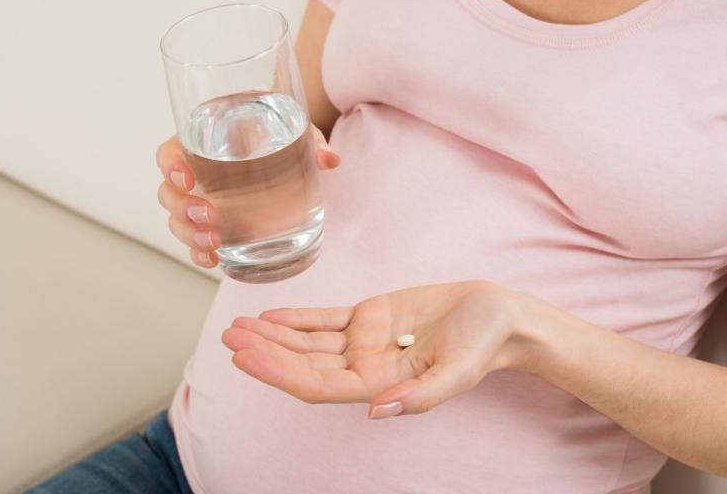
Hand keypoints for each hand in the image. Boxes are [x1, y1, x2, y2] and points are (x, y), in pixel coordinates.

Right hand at [154, 126, 340, 267]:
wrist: (279, 145)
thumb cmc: (275, 131)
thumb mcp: (292, 129)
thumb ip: (309, 140)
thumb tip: (330, 159)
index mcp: (201, 142)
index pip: (168, 154)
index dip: (170, 167)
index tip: (187, 178)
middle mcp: (193, 173)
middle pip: (169, 194)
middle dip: (183, 209)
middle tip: (210, 216)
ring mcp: (200, 200)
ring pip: (177, 221)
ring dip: (189, 235)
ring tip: (214, 243)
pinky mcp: (212, 222)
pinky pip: (194, 240)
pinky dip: (198, 252)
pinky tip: (211, 259)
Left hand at [221, 280, 532, 418]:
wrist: (497, 315)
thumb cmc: (482, 344)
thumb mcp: (459, 373)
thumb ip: (421, 396)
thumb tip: (378, 412)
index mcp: (381, 385)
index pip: (318, 385)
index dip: (279, 373)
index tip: (246, 359)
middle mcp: (365, 366)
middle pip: (304, 363)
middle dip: (266, 353)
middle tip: (229, 339)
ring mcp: (364, 341)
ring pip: (308, 342)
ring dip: (273, 336)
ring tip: (237, 328)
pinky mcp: (370, 317)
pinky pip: (325, 320)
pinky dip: (297, 318)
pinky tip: (270, 317)